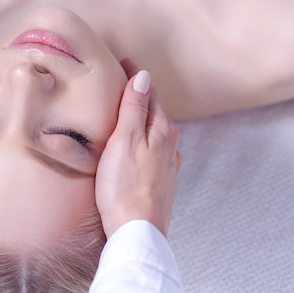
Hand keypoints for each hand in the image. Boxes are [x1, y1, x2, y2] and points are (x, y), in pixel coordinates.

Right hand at [95, 62, 181, 237]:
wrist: (136, 230)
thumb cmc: (124, 186)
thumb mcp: (125, 141)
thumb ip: (134, 109)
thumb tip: (143, 77)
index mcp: (162, 130)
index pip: (149, 93)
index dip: (136, 77)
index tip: (123, 62)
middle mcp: (170, 145)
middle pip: (155, 111)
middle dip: (141, 95)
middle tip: (123, 81)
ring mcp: (168, 165)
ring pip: (155, 132)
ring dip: (143, 118)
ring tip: (126, 111)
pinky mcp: (161, 182)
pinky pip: (153, 150)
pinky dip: (143, 139)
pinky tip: (136, 146)